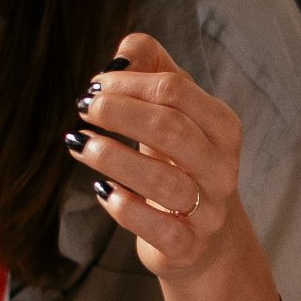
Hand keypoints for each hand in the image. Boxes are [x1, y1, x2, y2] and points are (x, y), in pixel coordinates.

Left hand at [70, 33, 253, 286]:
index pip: (176, 90)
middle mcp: (221, 167)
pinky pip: (159, 229)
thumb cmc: (181, 163)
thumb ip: (153, 70)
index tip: (95, 86)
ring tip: (78, 144)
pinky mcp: (189, 247)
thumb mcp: (175, 114)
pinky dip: (126, 209)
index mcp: (222, 127)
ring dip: (112, 158)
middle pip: (171, 128)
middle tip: (83, 107)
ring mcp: (209, 210)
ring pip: (163, 181)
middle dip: (119, 113)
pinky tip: (101, 191)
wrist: (206, 239)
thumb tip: (123, 52)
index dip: (129, 83)